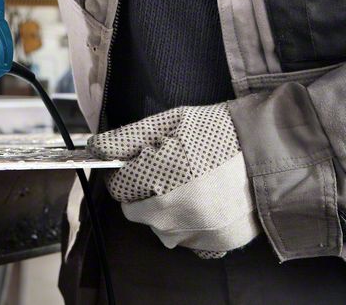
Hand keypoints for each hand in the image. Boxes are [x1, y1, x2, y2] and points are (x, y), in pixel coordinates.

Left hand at [87, 103, 260, 258]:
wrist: (271, 153)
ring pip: (160, 229)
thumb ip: (127, 138)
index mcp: (156, 177)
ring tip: (190, 187)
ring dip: (165, 213)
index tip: (141, 162)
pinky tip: (206, 203)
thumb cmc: (217, 132)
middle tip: (167, 173)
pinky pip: (188, 241)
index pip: (118, 186)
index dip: (126, 171)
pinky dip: (191, 226)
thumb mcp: (169, 122)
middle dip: (142, 193)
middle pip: (134, 211)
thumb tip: (95, 148)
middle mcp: (171, 211)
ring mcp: (194, 231)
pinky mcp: (216, 244)